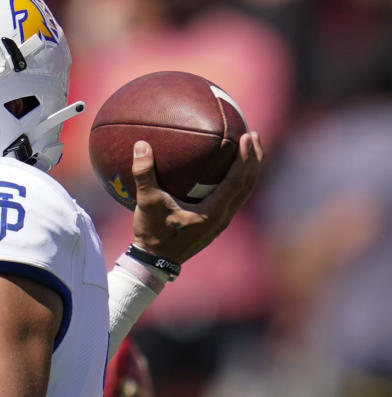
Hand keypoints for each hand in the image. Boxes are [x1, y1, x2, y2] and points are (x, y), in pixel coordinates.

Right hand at [130, 131, 263, 262]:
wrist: (155, 262)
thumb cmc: (153, 233)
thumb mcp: (147, 202)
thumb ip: (144, 174)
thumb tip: (141, 145)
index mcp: (213, 212)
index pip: (237, 181)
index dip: (244, 158)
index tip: (245, 136)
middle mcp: (223, 217)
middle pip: (248, 184)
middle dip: (253, 159)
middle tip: (253, 135)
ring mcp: (221, 222)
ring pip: (244, 192)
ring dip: (249, 170)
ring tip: (249, 149)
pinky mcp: (215, 224)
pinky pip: (234, 198)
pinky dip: (238, 181)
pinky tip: (229, 171)